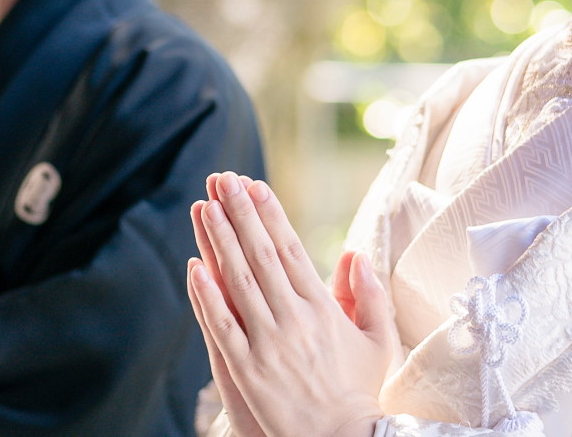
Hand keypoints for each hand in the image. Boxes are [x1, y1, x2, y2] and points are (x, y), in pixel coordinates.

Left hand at [187, 173, 398, 436]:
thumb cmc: (360, 392)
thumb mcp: (378, 341)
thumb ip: (368, 296)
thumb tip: (357, 255)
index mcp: (324, 308)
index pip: (291, 249)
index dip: (270, 214)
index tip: (254, 186)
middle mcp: (294, 318)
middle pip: (260, 254)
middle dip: (239, 213)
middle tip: (222, 179)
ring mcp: (268, 342)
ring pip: (237, 280)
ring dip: (219, 240)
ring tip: (205, 207)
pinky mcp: (246, 368)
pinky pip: (221, 324)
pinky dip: (206, 294)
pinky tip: (193, 267)